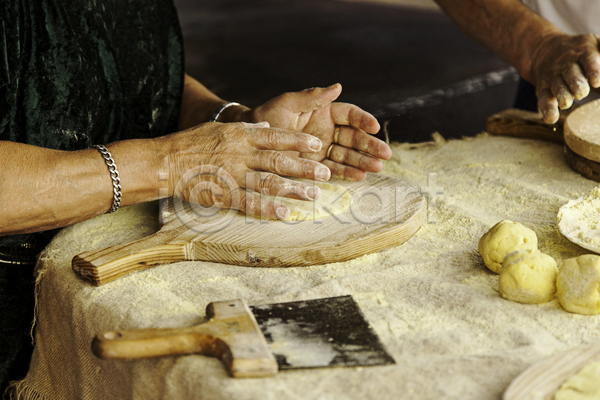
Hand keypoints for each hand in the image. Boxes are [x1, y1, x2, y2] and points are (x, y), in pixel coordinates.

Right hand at [154, 122, 329, 218]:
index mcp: (240, 135)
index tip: (316, 145)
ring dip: (293, 189)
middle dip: (304, 167)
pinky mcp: (224, 194)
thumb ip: (246, 129)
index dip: (297, 141)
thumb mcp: (220, 128)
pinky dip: (268, 208)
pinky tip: (285, 213)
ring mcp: (232, 175)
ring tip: (314, 194)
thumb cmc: (192, 143)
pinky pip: (249, 202)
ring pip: (268, 182)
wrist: (165, 161)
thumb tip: (267, 126)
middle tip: (325, 173)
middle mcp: (240, 154)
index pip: (275, 137)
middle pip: (277, 160)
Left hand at [246, 84, 391, 180]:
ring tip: (378, 167)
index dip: (363, 120)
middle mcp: (326, 130)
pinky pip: (334, 169)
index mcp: (323, 112)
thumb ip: (311, 97)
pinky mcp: (316, 166)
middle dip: (370, 145)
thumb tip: (337, 86)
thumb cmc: (267, 117)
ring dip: (364, 160)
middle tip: (385, 153)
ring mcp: (322, 149)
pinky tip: (361, 175)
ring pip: (348, 154)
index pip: (349, 115)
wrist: (250, 141)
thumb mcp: (287, 104)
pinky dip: (348, 172)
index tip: (374, 127)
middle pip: (354, 137)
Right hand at [531, 33, 599, 122]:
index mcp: (583, 51)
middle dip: (576, 84)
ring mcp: (553, 77)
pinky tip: (551, 118)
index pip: (587, 59)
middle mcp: (566, 64)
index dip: (593, 70)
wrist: (545, 50)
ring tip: (566, 103)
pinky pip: (543, 99)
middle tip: (582, 93)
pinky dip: (546, 109)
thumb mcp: (596, 44)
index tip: (597, 81)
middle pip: (570, 74)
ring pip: (556, 87)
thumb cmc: (581, 51)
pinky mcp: (543, 89)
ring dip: (562, 96)